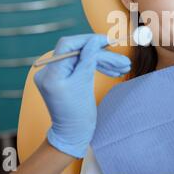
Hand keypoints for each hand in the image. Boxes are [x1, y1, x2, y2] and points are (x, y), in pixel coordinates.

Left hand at [34, 34, 130, 158]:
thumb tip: (95, 40)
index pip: (68, 45)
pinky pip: (80, 68)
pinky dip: (96, 68)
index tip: (107, 41)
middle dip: (102, 56)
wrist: (73, 133)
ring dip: (103, 63)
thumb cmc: (78, 113)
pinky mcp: (63, 79)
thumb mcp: (85, 83)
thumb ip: (88, 59)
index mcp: (51, 73)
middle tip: (123, 62)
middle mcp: (49, 71)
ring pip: (83, 60)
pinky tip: (114, 71)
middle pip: (79, 53)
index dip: (88, 40)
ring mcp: (56, 75)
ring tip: (124, 68)